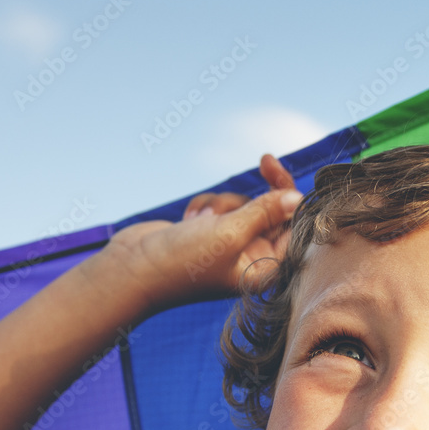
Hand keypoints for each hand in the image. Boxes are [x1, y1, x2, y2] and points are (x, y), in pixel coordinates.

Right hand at [105, 154, 301, 312]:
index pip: (293, 230)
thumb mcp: (230, 232)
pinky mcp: (211, 235)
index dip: (291, 200)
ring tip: (201, 221)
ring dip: (224, 205)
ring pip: (244, 207)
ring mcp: (231, 247)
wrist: (132, 268)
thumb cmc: (183, 261)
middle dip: (255, 199)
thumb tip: (296, 197)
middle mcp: (252, 260)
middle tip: (266, 159)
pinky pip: (221, 208)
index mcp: (264, 270)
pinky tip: (188, 221)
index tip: (281, 171)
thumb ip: (265, 212)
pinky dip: (206, 208)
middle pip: (272, 215)